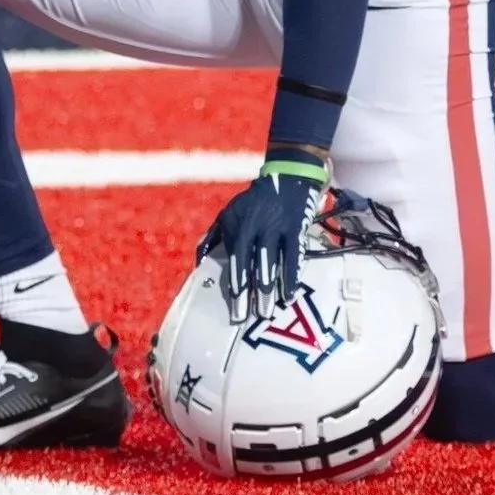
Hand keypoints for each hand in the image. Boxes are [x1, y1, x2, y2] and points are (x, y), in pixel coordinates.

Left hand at [198, 168, 323, 320]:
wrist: (286, 177)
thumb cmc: (253, 201)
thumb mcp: (228, 213)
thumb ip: (213, 237)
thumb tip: (199, 263)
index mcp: (238, 226)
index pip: (235, 262)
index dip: (236, 288)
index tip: (235, 312)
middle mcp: (256, 228)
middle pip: (252, 266)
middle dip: (251, 293)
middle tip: (249, 318)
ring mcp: (277, 227)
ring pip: (272, 262)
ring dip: (270, 288)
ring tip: (268, 310)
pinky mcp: (296, 228)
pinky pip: (295, 255)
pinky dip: (292, 275)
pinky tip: (290, 293)